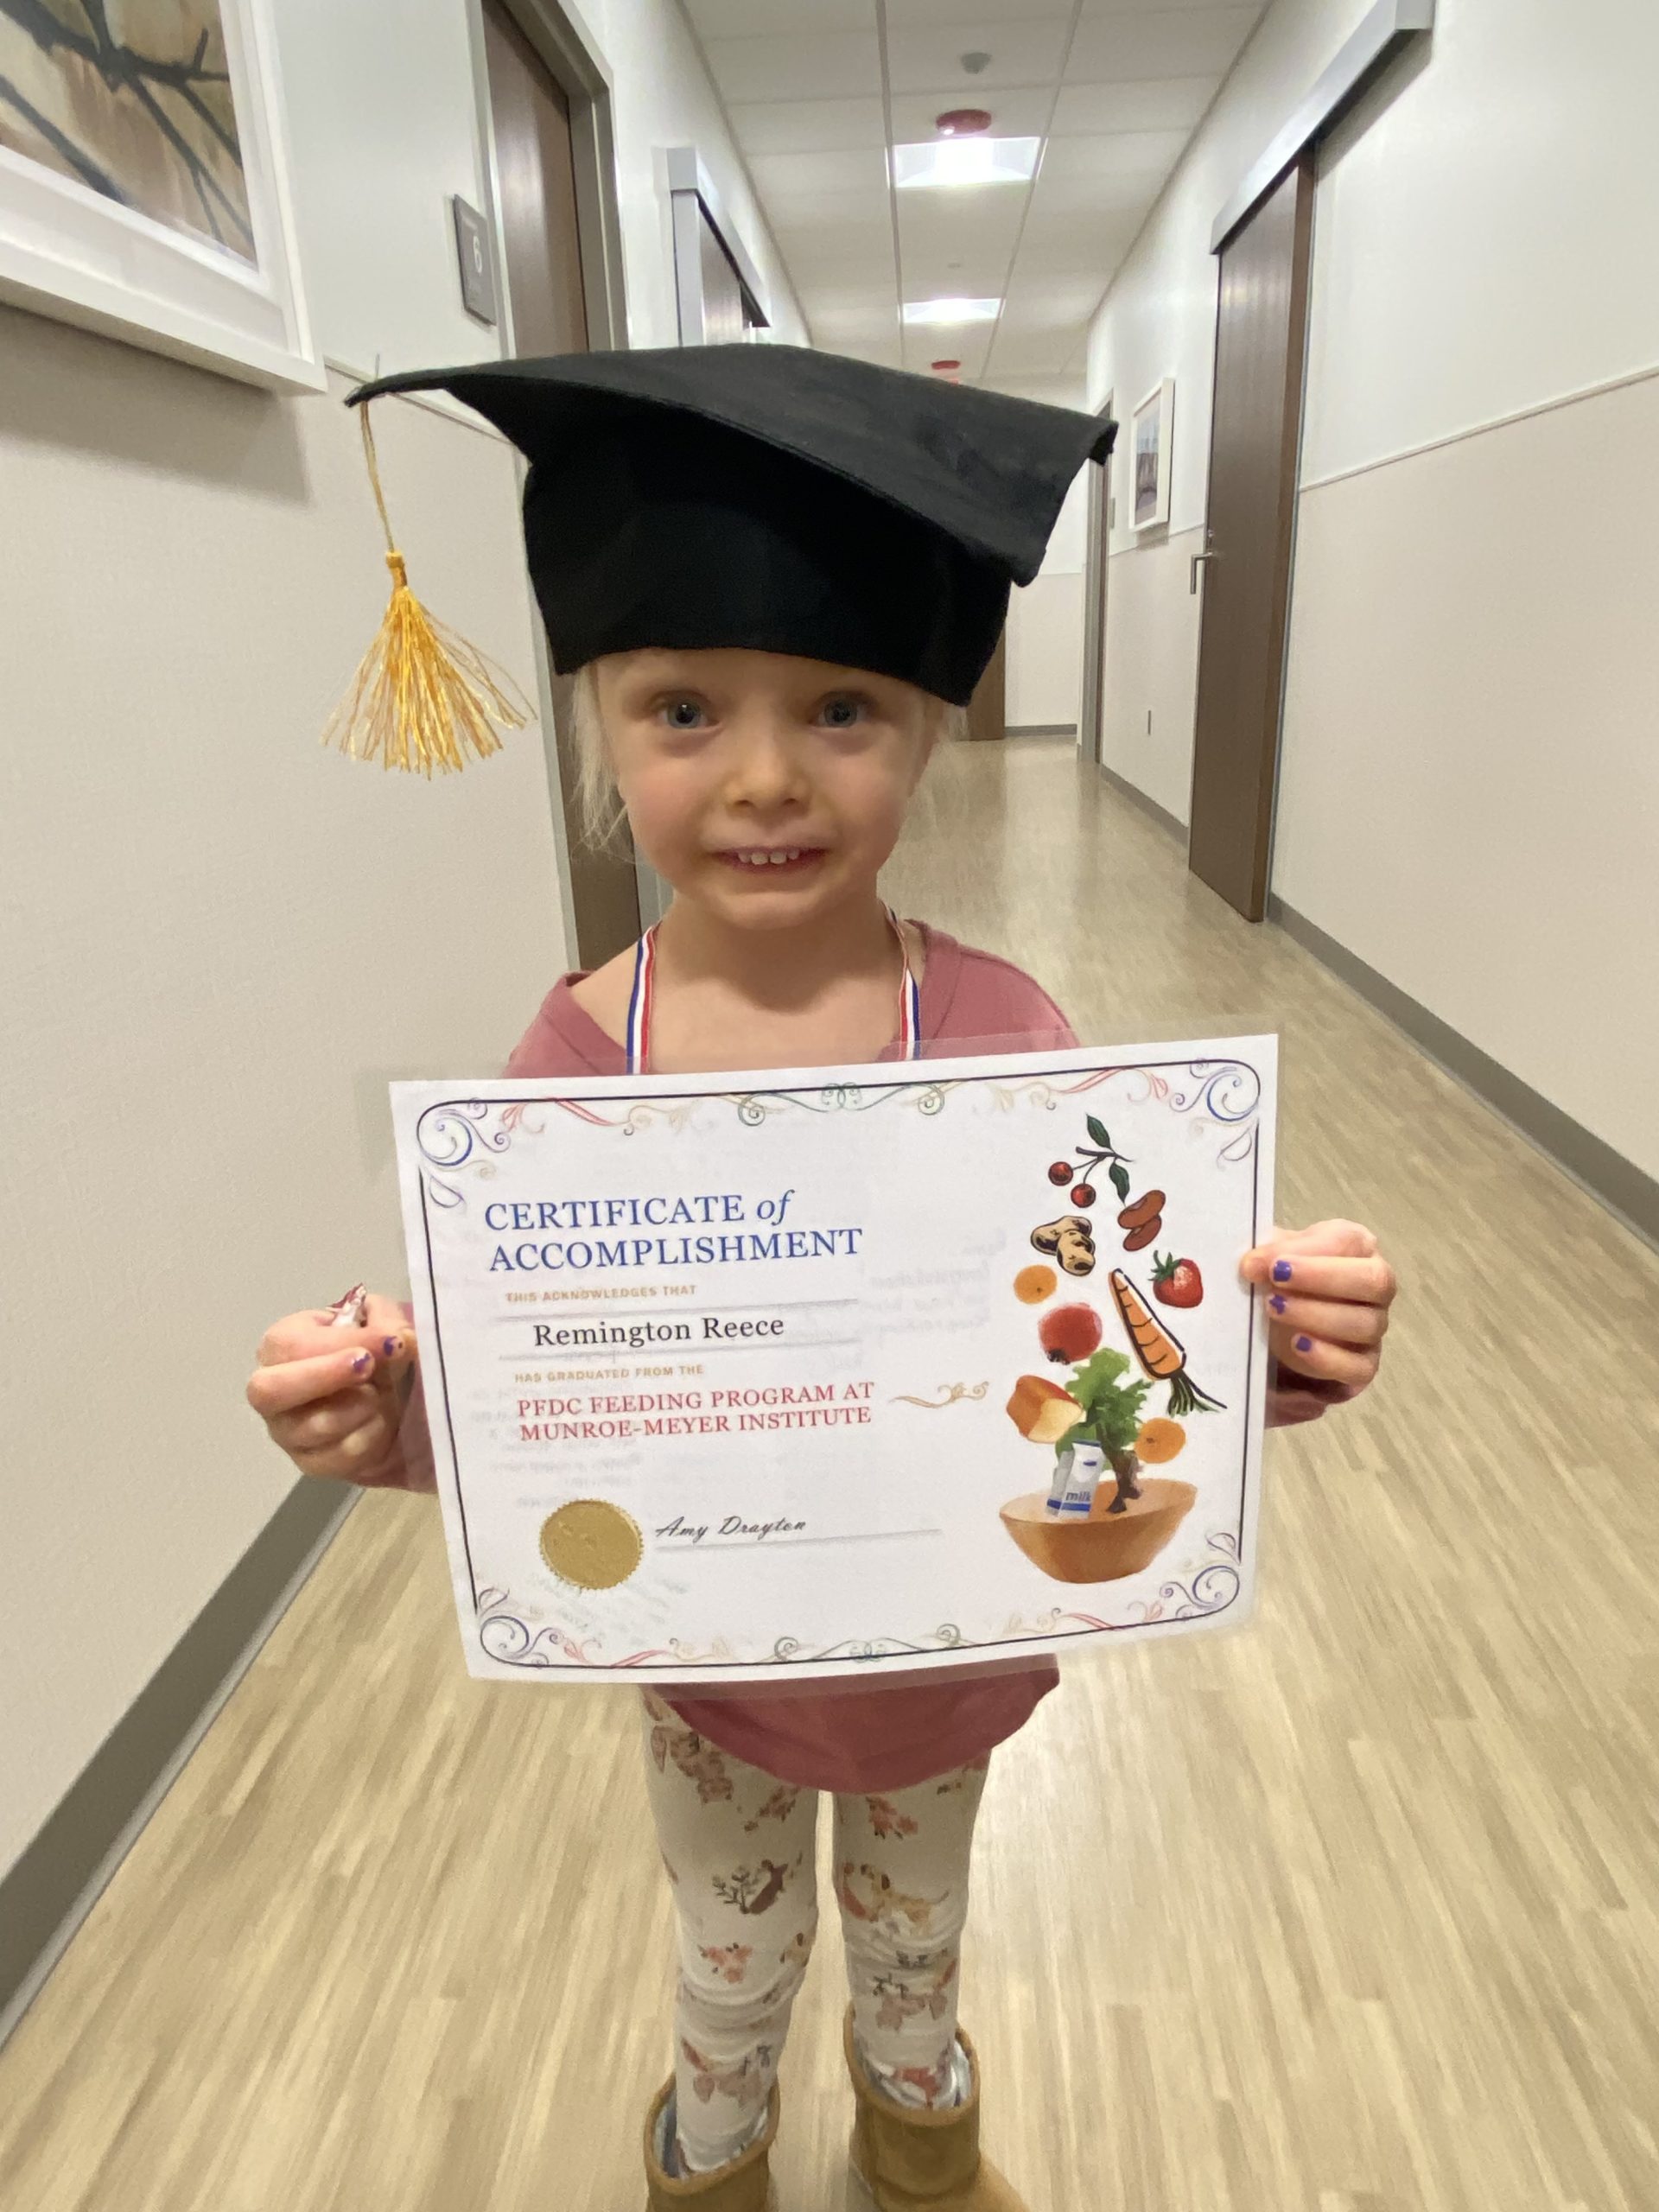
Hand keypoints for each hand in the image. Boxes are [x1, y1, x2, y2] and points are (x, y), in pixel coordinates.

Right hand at [246, 1291, 417, 1484]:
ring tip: (382, 1394)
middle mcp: (272, 1390)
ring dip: (360, 1407)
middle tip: (369, 1366)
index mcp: (281, 1344)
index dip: (342, 1341)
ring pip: (312, 1426)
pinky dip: (370, 1435)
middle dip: (324, 1376)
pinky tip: (380, 1420)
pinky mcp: (310, 1463)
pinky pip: (338, 1455)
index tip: (390, 1341)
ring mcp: (287, 1432)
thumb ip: (386, 1322)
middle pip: (271, 1390)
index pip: (291, 1344)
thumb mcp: (385, 1324)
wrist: (397, 1404)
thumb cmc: (377, 1353)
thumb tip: (391, 1337)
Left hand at [1239, 1221, 1396, 1428]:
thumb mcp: (1272, 1256)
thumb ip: (1265, 1256)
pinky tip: (1297, 1345)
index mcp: (1358, 1246)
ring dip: (1317, 1316)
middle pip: (1374, 1281)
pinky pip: (1360, 1367)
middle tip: (1275, 1280)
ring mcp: (1375, 1326)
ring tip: (1274, 1309)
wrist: (1279, 1315)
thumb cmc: (1281, 1274)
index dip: (1310, 1251)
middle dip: (1323, 1279)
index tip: (1271, 1262)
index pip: (1349, 1242)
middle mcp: (1376, 1285)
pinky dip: (1329, 1358)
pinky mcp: (1365, 1363)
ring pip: (1366, 1324)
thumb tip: (1251, 1266)